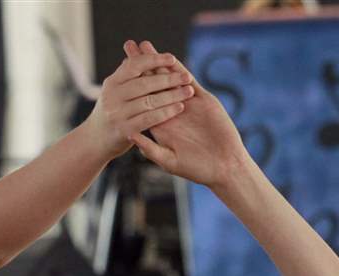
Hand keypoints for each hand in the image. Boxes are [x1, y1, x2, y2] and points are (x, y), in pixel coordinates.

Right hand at [83, 43, 193, 158]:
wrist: (95, 140)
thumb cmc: (112, 111)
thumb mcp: (115, 90)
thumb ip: (128, 75)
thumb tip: (141, 51)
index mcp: (112, 82)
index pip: (134, 65)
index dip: (153, 60)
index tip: (172, 58)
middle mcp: (112, 96)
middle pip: (144, 83)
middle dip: (168, 79)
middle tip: (187, 77)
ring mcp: (117, 114)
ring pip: (149, 101)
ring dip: (171, 95)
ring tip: (188, 92)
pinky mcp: (124, 130)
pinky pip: (149, 118)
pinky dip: (165, 112)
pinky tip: (179, 107)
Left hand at [123, 40, 251, 189]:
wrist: (223, 166)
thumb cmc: (196, 168)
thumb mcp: (169, 161)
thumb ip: (151, 149)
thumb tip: (131, 136)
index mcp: (160, 125)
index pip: (141, 101)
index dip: (130, 87)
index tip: (116, 75)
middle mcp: (171, 111)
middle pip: (151, 84)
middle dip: (140, 66)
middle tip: (128, 47)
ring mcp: (187, 103)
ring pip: (169, 78)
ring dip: (158, 61)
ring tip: (144, 44)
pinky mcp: (203, 100)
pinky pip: (189, 82)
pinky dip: (180, 70)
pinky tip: (170, 57)